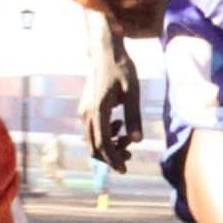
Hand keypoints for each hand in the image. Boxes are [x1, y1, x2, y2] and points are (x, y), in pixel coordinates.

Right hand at [79, 38, 143, 171]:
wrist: (105, 52)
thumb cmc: (121, 69)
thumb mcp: (133, 92)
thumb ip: (134, 116)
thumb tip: (138, 140)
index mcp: (97, 111)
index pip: (103, 144)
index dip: (113, 160)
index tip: (124, 170)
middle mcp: (86, 114)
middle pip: (94, 147)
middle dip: (112, 156)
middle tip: (130, 155)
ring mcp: (83, 112)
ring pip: (92, 141)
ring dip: (109, 146)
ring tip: (128, 138)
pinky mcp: (85, 109)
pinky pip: (92, 131)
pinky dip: (105, 136)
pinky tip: (119, 125)